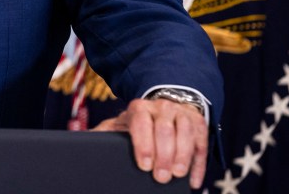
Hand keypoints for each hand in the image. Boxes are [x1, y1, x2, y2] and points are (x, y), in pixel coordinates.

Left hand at [93, 98, 207, 188]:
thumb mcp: (119, 125)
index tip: (144, 165)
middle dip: (163, 155)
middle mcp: (162, 107)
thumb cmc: (137, 124)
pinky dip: (198, 163)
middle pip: (165, 129)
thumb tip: (86, 142)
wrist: (163, 108)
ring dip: (182, 156)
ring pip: (186, 132)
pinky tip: (193, 181)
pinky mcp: (199, 124)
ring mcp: (182, 114)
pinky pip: (202, 143)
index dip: (144, 144)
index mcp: (140, 108)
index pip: (141, 122)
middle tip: (160, 177)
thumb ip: (104, 133)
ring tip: (177, 176)